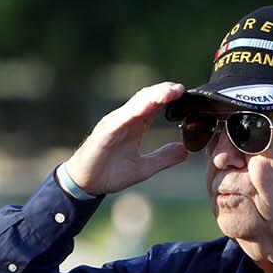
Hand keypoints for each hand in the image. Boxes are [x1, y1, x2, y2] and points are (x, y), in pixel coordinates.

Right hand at [64, 81, 189, 195]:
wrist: (85, 184)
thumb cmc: (110, 172)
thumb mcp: (144, 168)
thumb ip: (164, 158)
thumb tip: (186, 150)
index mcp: (135, 125)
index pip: (154, 104)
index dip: (168, 97)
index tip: (186, 94)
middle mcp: (125, 120)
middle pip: (146, 98)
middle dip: (163, 91)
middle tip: (180, 89)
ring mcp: (114, 124)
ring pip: (135, 104)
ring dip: (152, 96)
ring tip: (169, 92)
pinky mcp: (104, 133)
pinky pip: (121, 119)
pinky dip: (134, 111)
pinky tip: (147, 107)